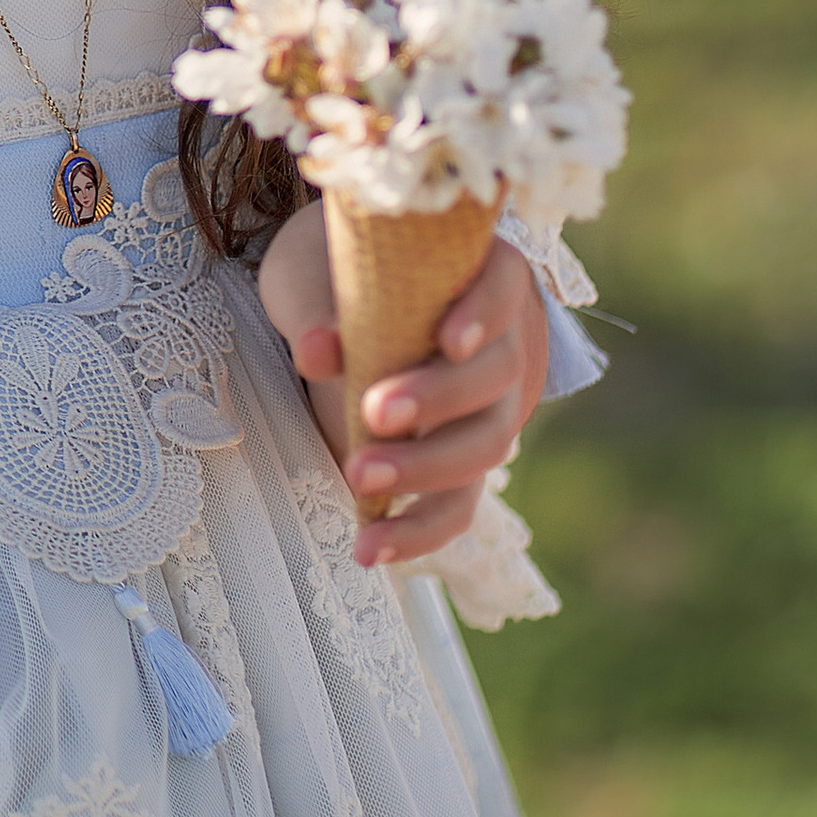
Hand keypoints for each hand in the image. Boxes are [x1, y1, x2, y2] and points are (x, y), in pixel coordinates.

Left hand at [257, 195, 548, 569]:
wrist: (337, 305)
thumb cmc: (333, 271)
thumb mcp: (314, 269)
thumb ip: (318, 305)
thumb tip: (317, 351)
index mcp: (479, 273)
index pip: (501, 287)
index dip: (483, 314)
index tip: (447, 339)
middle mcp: (501, 341)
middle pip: (496, 375)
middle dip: (439, 399)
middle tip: (372, 412)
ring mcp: (489, 408)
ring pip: (487, 444)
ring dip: (425, 468)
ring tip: (358, 478)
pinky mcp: (457, 460)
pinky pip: (458, 505)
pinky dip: (418, 531)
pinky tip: (370, 548)